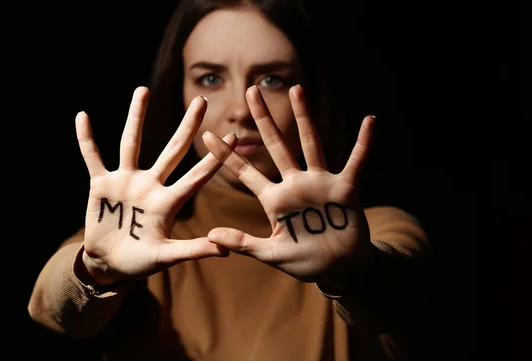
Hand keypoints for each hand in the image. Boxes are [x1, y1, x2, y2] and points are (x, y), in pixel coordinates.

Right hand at [76, 86, 236, 284]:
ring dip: (136, 117)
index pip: (197, 176)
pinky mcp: (102, 185)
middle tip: (201, 99)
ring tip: (142, 90)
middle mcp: (150, 185)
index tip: (233, 136)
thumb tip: (224, 249)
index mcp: (169, 202)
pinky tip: (82, 116)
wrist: (110, 264)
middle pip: (172, 150)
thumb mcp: (166, 257)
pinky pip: (93, 157)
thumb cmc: (141, 262)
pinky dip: (86, 139)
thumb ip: (191, 250)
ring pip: (131, 143)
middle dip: (187, 126)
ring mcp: (126, 182)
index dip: (214, 158)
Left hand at [203, 85, 374, 287]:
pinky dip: (364, 143)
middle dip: (263, 119)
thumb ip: (244, 243)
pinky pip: (356, 162)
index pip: (245, 172)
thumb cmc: (305, 261)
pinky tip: (369, 121)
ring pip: (311, 143)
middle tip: (250, 90)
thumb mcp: (272, 253)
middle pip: (276, 145)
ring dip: (304, 117)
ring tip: (296, 88)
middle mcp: (295, 184)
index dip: (226, 155)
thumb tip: (211, 236)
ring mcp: (320, 183)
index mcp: (274, 200)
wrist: (339, 269)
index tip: (206, 135)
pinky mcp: (345, 189)